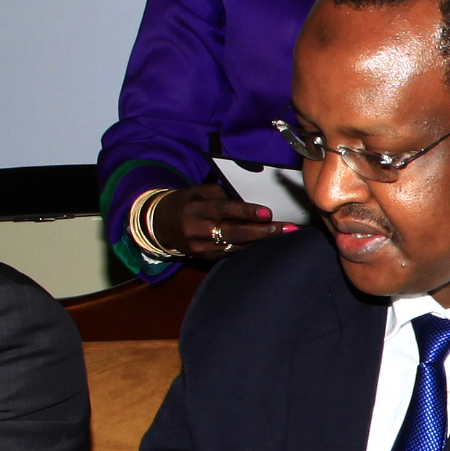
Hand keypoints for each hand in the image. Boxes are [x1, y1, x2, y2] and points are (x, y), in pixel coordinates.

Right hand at [156, 180, 282, 259]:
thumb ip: (222, 196)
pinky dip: (251, 248)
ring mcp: (202, 248)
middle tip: (288, 229)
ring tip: (286, 237)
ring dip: (262, 242)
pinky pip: (232, 253)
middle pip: (235, 232)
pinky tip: (269, 246)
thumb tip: (250, 203)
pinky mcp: (206, 258)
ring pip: (237, 246)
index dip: (246, 212)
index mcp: (196, 209)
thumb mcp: (198, 192)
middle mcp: (198, 230)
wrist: (160, 224)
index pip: (224, 210)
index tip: (267, 213)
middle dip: (264, 232)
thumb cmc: (186, 203)